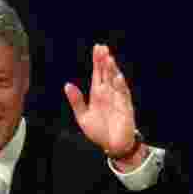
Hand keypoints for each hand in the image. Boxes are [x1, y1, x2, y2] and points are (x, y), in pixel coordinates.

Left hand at [64, 43, 144, 165]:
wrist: (112, 145)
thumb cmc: (99, 131)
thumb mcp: (83, 117)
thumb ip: (76, 101)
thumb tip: (67, 85)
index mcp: (98, 94)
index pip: (98, 74)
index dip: (97, 62)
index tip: (97, 48)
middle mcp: (109, 93)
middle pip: (107, 74)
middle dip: (104, 61)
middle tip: (102, 48)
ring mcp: (118, 99)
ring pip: (115, 81)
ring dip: (112, 70)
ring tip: (108, 59)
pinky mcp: (125, 108)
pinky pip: (124, 96)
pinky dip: (120, 87)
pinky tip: (117, 78)